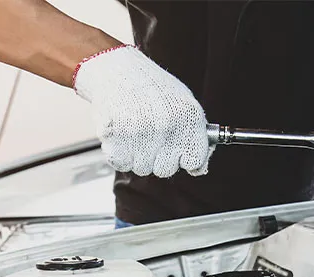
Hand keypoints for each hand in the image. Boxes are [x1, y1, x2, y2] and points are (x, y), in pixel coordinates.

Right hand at [74, 45, 211, 177]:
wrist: (113, 68)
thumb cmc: (150, 86)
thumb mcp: (183, 103)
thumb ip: (195, 136)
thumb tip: (200, 168)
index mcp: (188, 118)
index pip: (195, 162)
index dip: (185, 159)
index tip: (178, 152)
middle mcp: (166, 126)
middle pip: (166, 169)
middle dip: (158, 158)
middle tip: (149, 135)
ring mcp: (141, 134)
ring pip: (142, 168)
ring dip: (136, 155)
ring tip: (133, 130)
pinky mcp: (115, 138)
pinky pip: (121, 163)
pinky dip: (118, 154)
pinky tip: (120, 133)